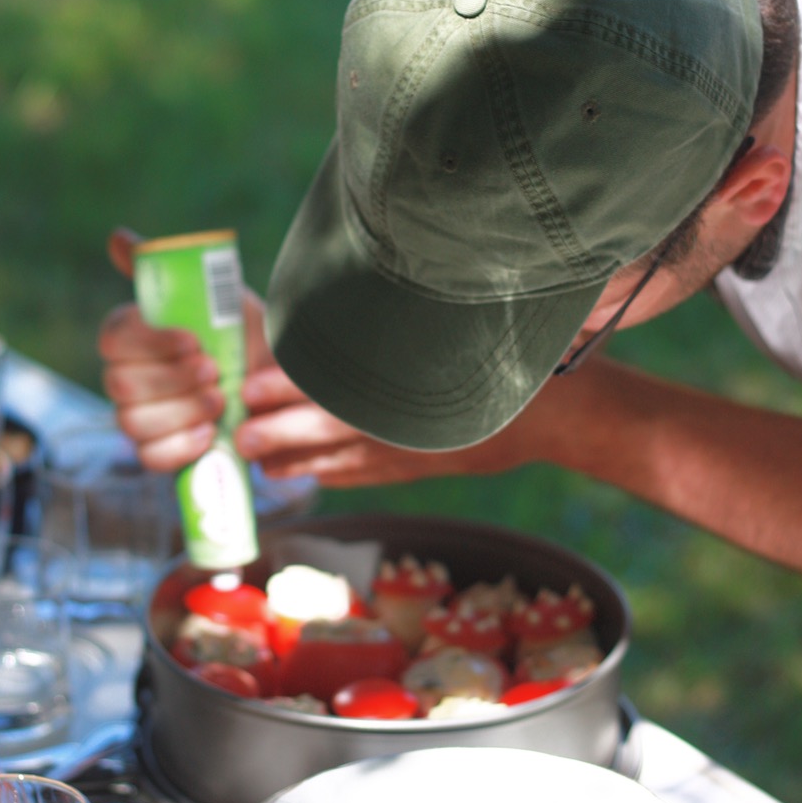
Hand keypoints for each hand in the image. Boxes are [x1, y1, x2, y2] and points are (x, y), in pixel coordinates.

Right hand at [98, 228, 225, 470]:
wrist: (275, 384)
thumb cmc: (239, 335)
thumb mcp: (217, 294)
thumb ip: (164, 268)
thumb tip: (118, 236)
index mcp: (133, 337)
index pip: (113, 337)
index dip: (150, 341)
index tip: (194, 340)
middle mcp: (127, 378)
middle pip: (120, 383)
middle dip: (171, 379)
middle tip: (215, 372)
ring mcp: (138, 418)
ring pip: (132, 422)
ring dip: (180, 411)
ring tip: (221, 401)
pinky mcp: (157, 453)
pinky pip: (149, 458)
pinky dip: (179, 448)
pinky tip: (208, 434)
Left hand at [237, 364, 556, 486]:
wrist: (558, 411)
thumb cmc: (505, 360)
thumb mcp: (446, 339)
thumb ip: (398, 333)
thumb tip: (340, 325)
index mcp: (405, 376)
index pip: (335, 379)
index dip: (290, 384)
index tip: (254, 386)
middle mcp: (406, 412)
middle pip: (328, 420)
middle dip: (282, 428)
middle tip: (243, 434)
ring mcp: (414, 443)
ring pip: (343, 456)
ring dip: (300, 460)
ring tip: (265, 466)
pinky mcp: (424, 463)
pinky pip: (370, 473)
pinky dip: (338, 476)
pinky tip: (311, 477)